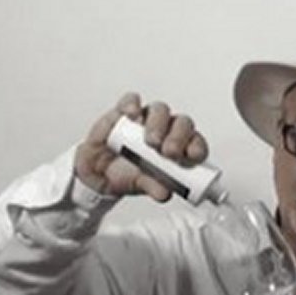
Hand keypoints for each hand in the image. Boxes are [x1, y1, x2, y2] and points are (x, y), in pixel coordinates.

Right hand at [74, 92, 208, 201]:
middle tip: (169, 152)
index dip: (197, 147)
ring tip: (150, 141)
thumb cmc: (126, 175)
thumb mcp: (140, 185)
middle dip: (178, 136)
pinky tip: (131, 114)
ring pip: (160, 110)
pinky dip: (132, 104)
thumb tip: (164, 194)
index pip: (195, 142)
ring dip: (158, 124)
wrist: (98, 173)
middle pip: (181, 123)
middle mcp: (166, 130)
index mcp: (178, 148)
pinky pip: (131, 100)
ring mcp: (145, 118)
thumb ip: (153, 187)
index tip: (193, 157)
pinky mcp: (124, 112)